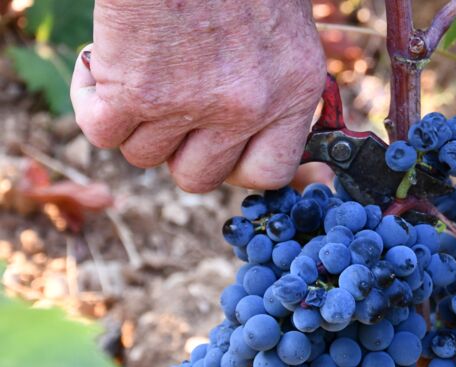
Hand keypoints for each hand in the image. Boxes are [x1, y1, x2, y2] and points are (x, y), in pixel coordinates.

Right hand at [71, 0, 325, 191]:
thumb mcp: (284, 31)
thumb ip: (275, 88)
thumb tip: (251, 133)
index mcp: (293, 92)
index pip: (269, 173)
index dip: (236, 166)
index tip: (218, 147)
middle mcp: (248, 106)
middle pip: (197, 177)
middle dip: (179, 148)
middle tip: (171, 108)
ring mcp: (191, 102)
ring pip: (146, 156)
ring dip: (135, 120)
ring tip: (137, 70)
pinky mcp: (135, 90)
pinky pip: (101, 132)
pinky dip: (92, 102)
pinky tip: (100, 64)